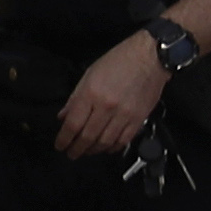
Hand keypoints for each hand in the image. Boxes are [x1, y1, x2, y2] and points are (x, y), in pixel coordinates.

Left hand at [55, 30, 170, 160]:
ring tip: (87, 151)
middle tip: (71, 153)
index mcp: (91, 94)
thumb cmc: (119, 60)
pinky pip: (123, 140)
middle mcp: (107, 107)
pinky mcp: (138, 119)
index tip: (60, 145)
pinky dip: (113, 147)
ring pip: (105, 142)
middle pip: (87, 137)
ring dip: (93, 150)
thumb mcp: (89, 73)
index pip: (73, 124)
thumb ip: (76, 98)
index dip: (64, 139)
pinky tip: (106, 148)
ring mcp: (124, 114)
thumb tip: (64, 116)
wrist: (150, 57)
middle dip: (77, 149)